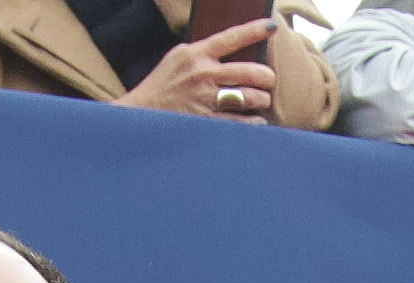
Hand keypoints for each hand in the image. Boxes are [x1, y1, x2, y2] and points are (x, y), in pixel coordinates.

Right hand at [125, 17, 277, 119]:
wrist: (142, 114)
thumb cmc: (163, 85)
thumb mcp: (178, 59)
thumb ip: (203, 53)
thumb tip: (232, 47)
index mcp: (196, 54)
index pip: (231, 38)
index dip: (254, 31)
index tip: (271, 27)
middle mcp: (203, 75)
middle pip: (249, 72)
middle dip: (266, 77)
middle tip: (268, 80)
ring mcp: (205, 100)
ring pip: (249, 97)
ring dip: (262, 99)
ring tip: (261, 101)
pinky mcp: (207, 123)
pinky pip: (241, 122)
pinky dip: (254, 121)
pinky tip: (256, 119)